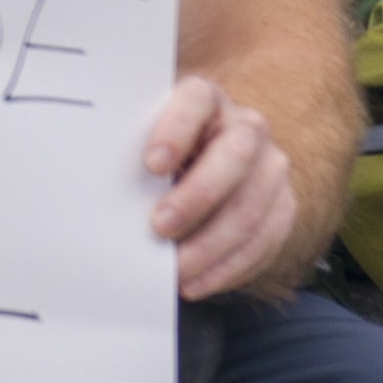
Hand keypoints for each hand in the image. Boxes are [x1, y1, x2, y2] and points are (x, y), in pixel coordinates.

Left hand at [138, 72, 301, 302]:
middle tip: (158, 227)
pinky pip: (265, 240)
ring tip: (176, 270)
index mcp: (206, 99)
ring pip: (252, 206)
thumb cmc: (159, 154)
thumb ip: (132, 156)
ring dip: (211, 245)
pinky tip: (199, 283)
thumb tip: (97, 187)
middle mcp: (247, 126)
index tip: (150, 164)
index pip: (196, 100)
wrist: (205, 164)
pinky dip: (230, 267)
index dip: (176, 129)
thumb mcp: (144, 144)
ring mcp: (271, 166)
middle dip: (196, 197)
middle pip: (234, 157)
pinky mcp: (284, 204)